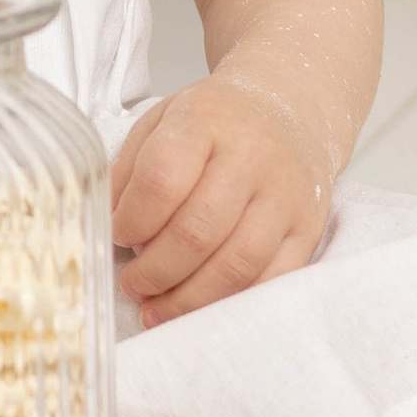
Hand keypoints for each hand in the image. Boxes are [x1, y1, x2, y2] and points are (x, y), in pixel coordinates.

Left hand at [109, 76, 331, 325]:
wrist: (291, 108)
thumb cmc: (216, 122)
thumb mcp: (162, 120)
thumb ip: (130, 169)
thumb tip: (109, 225)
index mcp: (205, 121)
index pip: (161, 181)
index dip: (131, 221)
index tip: (116, 235)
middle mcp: (251, 157)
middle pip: (196, 232)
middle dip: (154, 271)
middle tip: (132, 284)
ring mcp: (285, 195)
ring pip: (235, 265)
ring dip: (187, 299)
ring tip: (156, 308)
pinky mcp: (307, 227)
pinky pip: (270, 280)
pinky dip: (229, 303)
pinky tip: (198, 309)